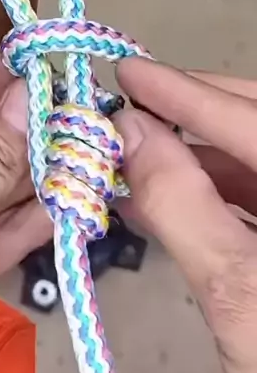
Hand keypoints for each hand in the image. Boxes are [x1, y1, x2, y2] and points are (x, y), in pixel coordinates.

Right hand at [114, 57, 256, 372]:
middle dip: (196, 110)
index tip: (129, 72)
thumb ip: (184, 209)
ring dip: (197, 155)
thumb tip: (128, 134)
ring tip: (137, 151)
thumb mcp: (239, 300)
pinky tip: (162, 198)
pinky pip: (255, 203)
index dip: (190, 94)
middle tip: (134, 98)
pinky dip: (209, 195)